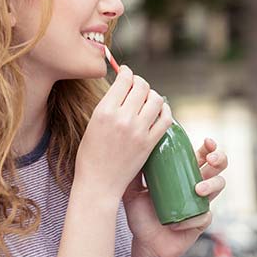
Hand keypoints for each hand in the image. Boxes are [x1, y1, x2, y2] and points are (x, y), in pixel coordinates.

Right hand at [75, 66, 172, 200]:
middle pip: (142, 86)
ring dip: (153, 95)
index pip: (124, 80)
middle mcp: (123, 118)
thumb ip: (108, 105)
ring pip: (156, 99)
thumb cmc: (90, 155)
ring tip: (148, 100)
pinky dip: (165, 111)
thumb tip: (122, 87)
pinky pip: (166, 119)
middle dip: (140, 82)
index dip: (127, 72)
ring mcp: (138, 131)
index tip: (127, 73)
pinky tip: (160, 112)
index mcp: (104, 111)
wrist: (98, 183)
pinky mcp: (150, 143)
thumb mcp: (93, 123)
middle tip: (138, 86)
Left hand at [124, 137, 227, 256]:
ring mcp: (201, 203)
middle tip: (210, 159)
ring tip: (198, 189)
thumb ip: (131, 174)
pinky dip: (194, 217)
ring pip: (219, 185)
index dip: (209, 146)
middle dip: (219, 158)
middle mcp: (196, 184)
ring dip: (212, 184)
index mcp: (183, 172)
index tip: (207, 142)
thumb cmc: (141, 215)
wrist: (145, 244)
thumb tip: (128, 151)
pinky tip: (179, 222)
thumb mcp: (132, 192)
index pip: (201, 154)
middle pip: (217, 165)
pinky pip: (205, 216)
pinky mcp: (201, 221)